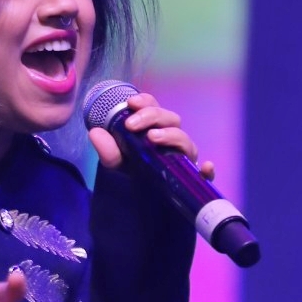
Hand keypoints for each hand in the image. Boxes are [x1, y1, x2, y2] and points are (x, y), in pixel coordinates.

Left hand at [88, 90, 215, 179]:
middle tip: (131, 124)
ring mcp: (185, 158)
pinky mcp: (193, 179)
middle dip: (152, 116)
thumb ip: (107, 148)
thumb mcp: (118, 161)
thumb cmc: (137, 172)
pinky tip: (204, 168)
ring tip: (152, 138)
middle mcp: (174, 139)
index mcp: (157, 128)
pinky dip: (207, 170)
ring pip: (187, 141)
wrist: (147, 200)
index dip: (146, 101)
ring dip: (172, 135)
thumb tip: (95, 132)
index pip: (155, 107)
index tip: (130, 103)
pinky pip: (205, 175)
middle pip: (172, 119)